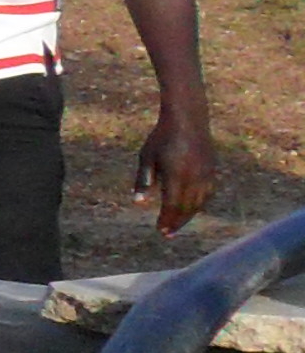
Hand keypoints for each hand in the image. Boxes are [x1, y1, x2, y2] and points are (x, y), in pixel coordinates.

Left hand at [137, 111, 219, 235]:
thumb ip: (143, 181)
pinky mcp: (212, 169)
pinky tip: (192, 208)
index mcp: (177, 175)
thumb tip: (139, 203)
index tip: (160, 230)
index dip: (167, 220)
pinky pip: (208, 193)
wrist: (188, 118)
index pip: (172, 205)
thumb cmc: (162, 137)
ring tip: (177, 224)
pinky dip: (200, 204)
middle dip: (177, 222)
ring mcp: (206, 173)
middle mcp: (195, 177)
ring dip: (188, 215)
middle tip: (167, 234)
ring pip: (199, 202)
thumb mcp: (146, 157)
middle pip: (187, 207)